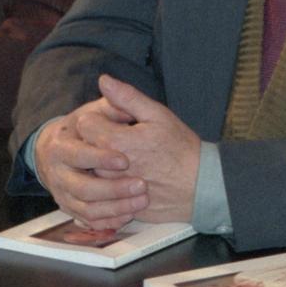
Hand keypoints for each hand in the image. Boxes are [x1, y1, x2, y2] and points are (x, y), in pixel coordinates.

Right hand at [34, 109, 148, 227]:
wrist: (69, 151)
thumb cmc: (92, 127)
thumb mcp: (101, 110)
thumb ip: (111, 102)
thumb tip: (109, 81)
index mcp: (61, 144)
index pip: (78, 154)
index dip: (101, 157)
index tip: (126, 159)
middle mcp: (58, 171)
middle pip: (81, 187)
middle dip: (112, 188)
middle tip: (141, 185)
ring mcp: (63, 193)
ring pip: (86, 208)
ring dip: (115, 207)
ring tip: (141, 201)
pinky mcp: (72, 208)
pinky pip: (88, 221)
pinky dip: (108, 221)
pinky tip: (128, 215)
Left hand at [75, 75, 200, 223]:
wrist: (200, 186)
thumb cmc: (181, 149)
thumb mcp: (159, 115)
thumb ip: (128, 97)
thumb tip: (104, 80)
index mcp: (116, 141)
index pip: (85, 124)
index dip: (99, 118)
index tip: (116, 121)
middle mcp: (108, 168)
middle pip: (85, 148)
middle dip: (99, 140)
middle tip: (123, 140)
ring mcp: (112, 190)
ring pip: (92, 172)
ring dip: (103, 164)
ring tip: (128, 160)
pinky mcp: (118, 205)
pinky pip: (102, 194)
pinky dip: (110, 185)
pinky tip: (130, 178)